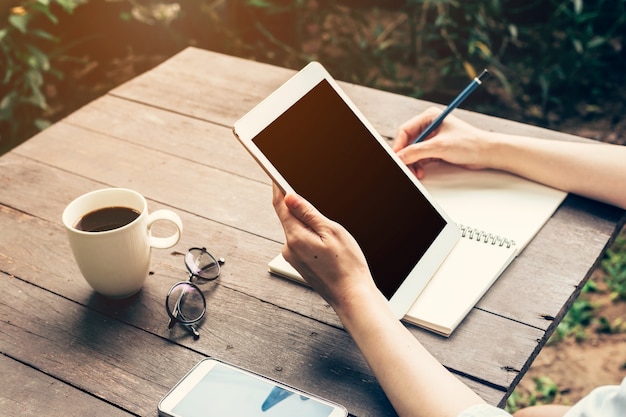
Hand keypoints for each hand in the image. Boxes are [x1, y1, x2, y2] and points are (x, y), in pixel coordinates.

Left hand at [271, 184, 377, 309]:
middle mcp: (289, 248)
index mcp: (295, 237)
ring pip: (298, 231)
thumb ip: (308, 213)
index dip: (278, 188)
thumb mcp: (331, 232)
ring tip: (332, 237)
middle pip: (289, 217)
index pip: (280, 205)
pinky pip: (302, 243)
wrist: (351, 296)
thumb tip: (290, 197)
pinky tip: (328, 247)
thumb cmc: (347, 266)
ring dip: (310, 226)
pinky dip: (312, 238)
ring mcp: (293, 258)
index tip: (276, 175)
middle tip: (319, 209)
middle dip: (301, 209)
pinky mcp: (300, 264)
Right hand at [393, 107, 491, 177]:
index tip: (397, 157)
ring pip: (413, 151)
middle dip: (406, 156)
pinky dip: (418, 165)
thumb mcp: (440, 147)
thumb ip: (417, 152)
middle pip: (408, 142)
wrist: (486, 153)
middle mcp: (429, 126)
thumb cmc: (469, 143)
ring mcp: (432, 138)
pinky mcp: (436, 148)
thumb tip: (400, 157)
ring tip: (416, 172)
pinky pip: (420, 157)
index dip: (399, 145)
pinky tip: (420, 171)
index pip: (405, 130)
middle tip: (404, 168)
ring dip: (412, 163)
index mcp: (429, 117)